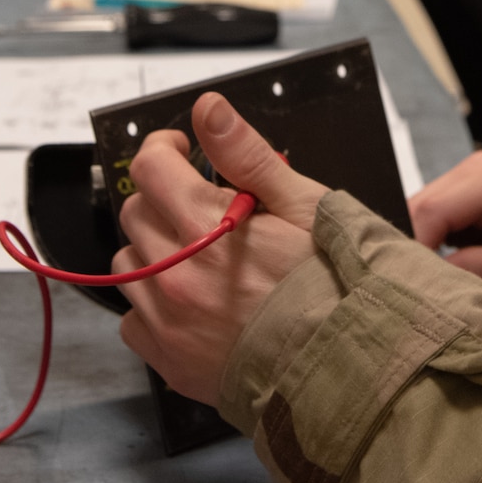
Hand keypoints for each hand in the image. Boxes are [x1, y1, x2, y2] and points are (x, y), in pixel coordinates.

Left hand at [115, 93, 327, 405]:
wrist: (353, 373)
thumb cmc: (337, 289)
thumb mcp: (307, 206)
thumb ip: (247, 155)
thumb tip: (209, 110)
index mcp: (207, 228)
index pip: (150, 167)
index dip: (165, 149)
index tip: (182, 152)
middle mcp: (177, 275)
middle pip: (136, 212)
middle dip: (165, 198)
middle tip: (205, 207)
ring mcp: (168, 322)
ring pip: (129, 263)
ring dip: (156, 250)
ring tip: (203, 257)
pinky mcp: (170, 362)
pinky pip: (133, 321)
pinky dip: (154, 307)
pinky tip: (194, 303)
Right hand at [408, 151, 481, 295]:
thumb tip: (438, 275)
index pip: (435, 209)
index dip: (416, 245)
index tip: (413, 282)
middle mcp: (478, 168)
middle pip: (422, 205)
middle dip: (415, 245)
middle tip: (418, 285)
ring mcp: (469, 174)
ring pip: (422, 208)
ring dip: (422, 242)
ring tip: (432, 276)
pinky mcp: (464, 188)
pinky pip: (434, 212)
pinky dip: (431, 238)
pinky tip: (441, 261)